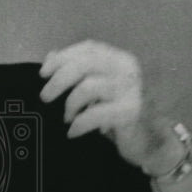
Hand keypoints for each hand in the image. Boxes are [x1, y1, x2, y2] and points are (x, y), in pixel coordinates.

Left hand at [39, 40, 191, 191]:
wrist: (149, 142)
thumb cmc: (120, 114)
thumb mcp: (98, 90)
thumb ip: (79, 72)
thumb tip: (50, 56)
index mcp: (120, 59)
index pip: (88, 48)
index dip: (63, 57)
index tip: (43, 72)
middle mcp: (127, 69)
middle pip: (84, 64)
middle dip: (59, 79)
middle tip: (45, 97)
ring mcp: (131, 89)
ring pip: (88, 86)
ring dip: (70, 104)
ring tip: (67, 118)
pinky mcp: (131, 111)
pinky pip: (95, 113)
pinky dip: (79, 123)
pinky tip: (73, 132)